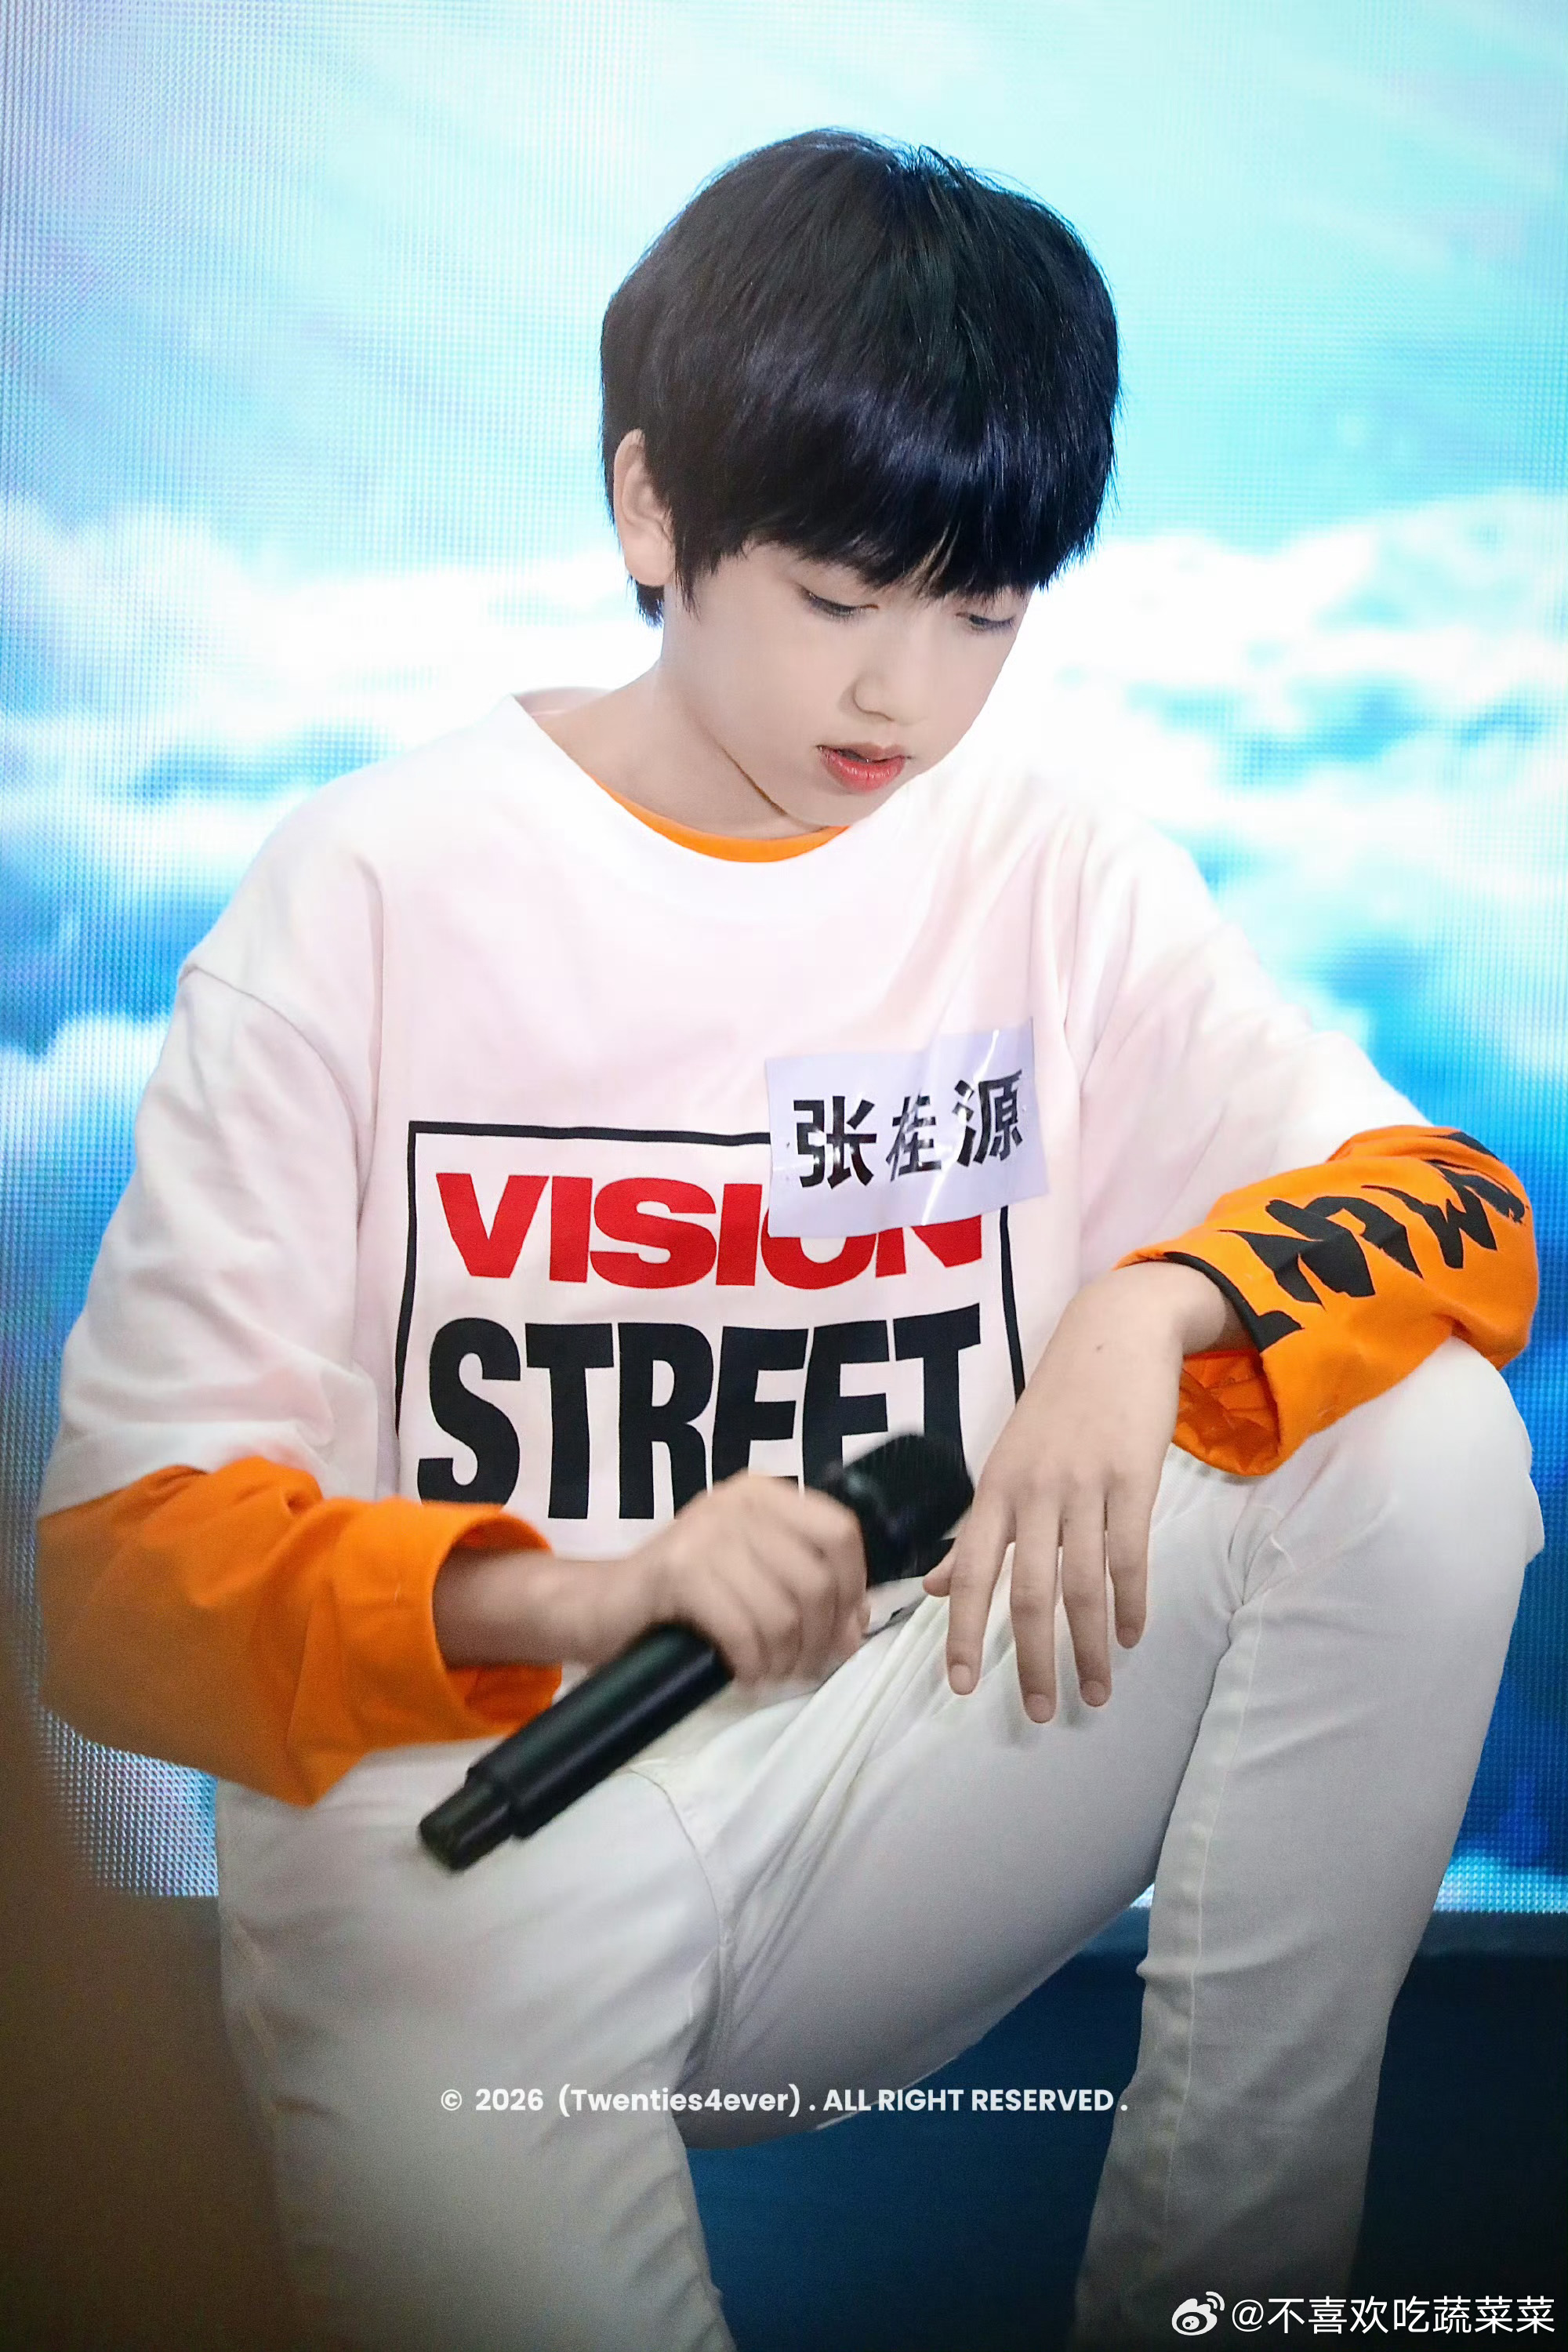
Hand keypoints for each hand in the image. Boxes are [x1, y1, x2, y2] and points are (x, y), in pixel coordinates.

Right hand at [433, 1473, 868, 1684]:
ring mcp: (706, 1533)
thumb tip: (857, 1628)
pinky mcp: (678, 1571)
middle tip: (800, 1668)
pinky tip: (740, 1672)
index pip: (841, 1533)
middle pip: (818, 1579)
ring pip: (784, 1612)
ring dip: (785, 1659)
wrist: (600, 1606)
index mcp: (764, 1494)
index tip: (840, 1629)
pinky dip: (751, 1664)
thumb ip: (806, 1588)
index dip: (853, 1588)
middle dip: (819, 1638)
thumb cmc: (686, 1597)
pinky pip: (744, 1630)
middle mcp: (738, 1502)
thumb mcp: (754, 1578)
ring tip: (768, 1672)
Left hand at [922, 1261, 1242, 1719]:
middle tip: (1042, 1712)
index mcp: (995, 1491)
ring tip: (1097, 1691)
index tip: (961, 1688)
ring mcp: (1083, 1484)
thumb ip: (976, 1529)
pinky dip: (1131, 1602)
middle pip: (1027, 1592)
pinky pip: (1130, 1554)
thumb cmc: (1057, 1407)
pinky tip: (1131, 1635)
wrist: (1114, 1335)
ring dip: (1090, 1646)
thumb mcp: (1006, 1462)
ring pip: (1082, 1584)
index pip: (971, 1574)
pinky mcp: (1134, 1476)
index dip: (963, 1634)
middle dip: (1033, 1660)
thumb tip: (938, 1587)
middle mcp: (1032, 1491)